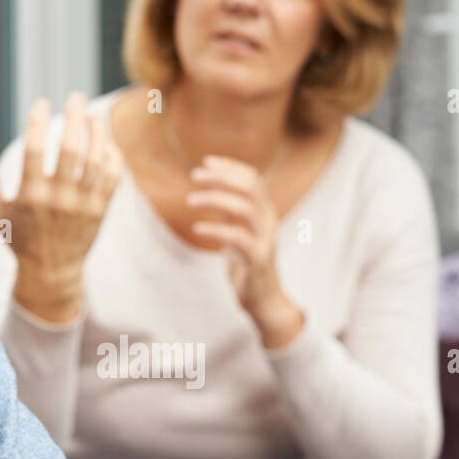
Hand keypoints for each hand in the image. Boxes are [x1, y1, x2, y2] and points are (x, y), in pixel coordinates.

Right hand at [0, 92, 122, 322]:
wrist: (50, 272)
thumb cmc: (17, 237)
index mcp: (29, 196)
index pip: (34, 149)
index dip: (37, 122)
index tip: (41, 103)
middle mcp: (58, 199)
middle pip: (70, 148)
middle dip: (74, 117)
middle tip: (75, 97)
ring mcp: (83, 205)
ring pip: (96, 159)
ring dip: (96, 132)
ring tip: (92, 115)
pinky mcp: (101, 210)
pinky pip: (113, 176)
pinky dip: (112, 156)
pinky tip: (105, 142)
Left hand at [187, 155, 303, 345]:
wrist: (262, 297)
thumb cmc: (246, 259)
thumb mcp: (237, 226)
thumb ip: (228, 205)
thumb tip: (209, 178)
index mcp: (264, 210)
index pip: (252, 178)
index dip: (230, 167)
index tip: (205, 161)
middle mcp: (268, 220)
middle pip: (250, 187)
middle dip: (222, 178)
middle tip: (195, 177)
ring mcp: (265, 238)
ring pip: (244, 208)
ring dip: (215, 199)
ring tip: (190, 200)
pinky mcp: (258, 258)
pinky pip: (238, 238)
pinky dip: (216, 229)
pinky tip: (197, 228)